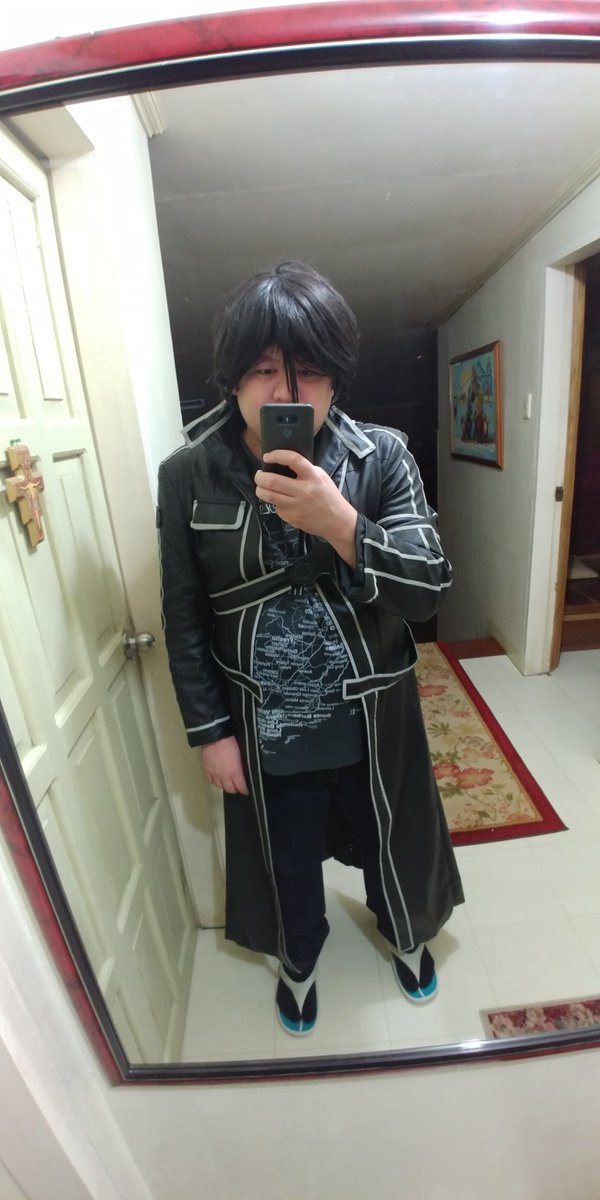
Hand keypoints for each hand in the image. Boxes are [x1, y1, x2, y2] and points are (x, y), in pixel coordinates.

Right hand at [201, 736, 248, 794]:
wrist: (215, 737)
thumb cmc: (231, 743)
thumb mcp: (240, 755)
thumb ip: (241, 766)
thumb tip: (242, 773)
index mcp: (234, 772)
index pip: (241, 787)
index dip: (244, 790)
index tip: (246, 790)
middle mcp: (224, 776)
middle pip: (230, 789)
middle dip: (235, 789)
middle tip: (237, 787)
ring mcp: (214, 774)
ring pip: (220, 786)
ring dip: (225, 786)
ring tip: (227, 782)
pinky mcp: (206, 770)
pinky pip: (210, 781)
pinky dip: (215, 781)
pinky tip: (217, 779)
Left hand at [255, 451, 357, 567]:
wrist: (338, 521)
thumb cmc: (329, 496)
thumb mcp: (321, 477)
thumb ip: (305, 470)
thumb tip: (282, 464)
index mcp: (313, 477)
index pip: (293, 460)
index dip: (277, 455)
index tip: (267, 456)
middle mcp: (304, 491)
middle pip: (273, 481)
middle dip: (260, 476)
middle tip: (259, 475)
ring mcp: (297, 506)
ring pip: (269, 496)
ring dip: (260, 489)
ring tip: (261, 486)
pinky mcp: (292, 518)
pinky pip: (277, 508)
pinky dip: (274, 502)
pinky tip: (279, 500)